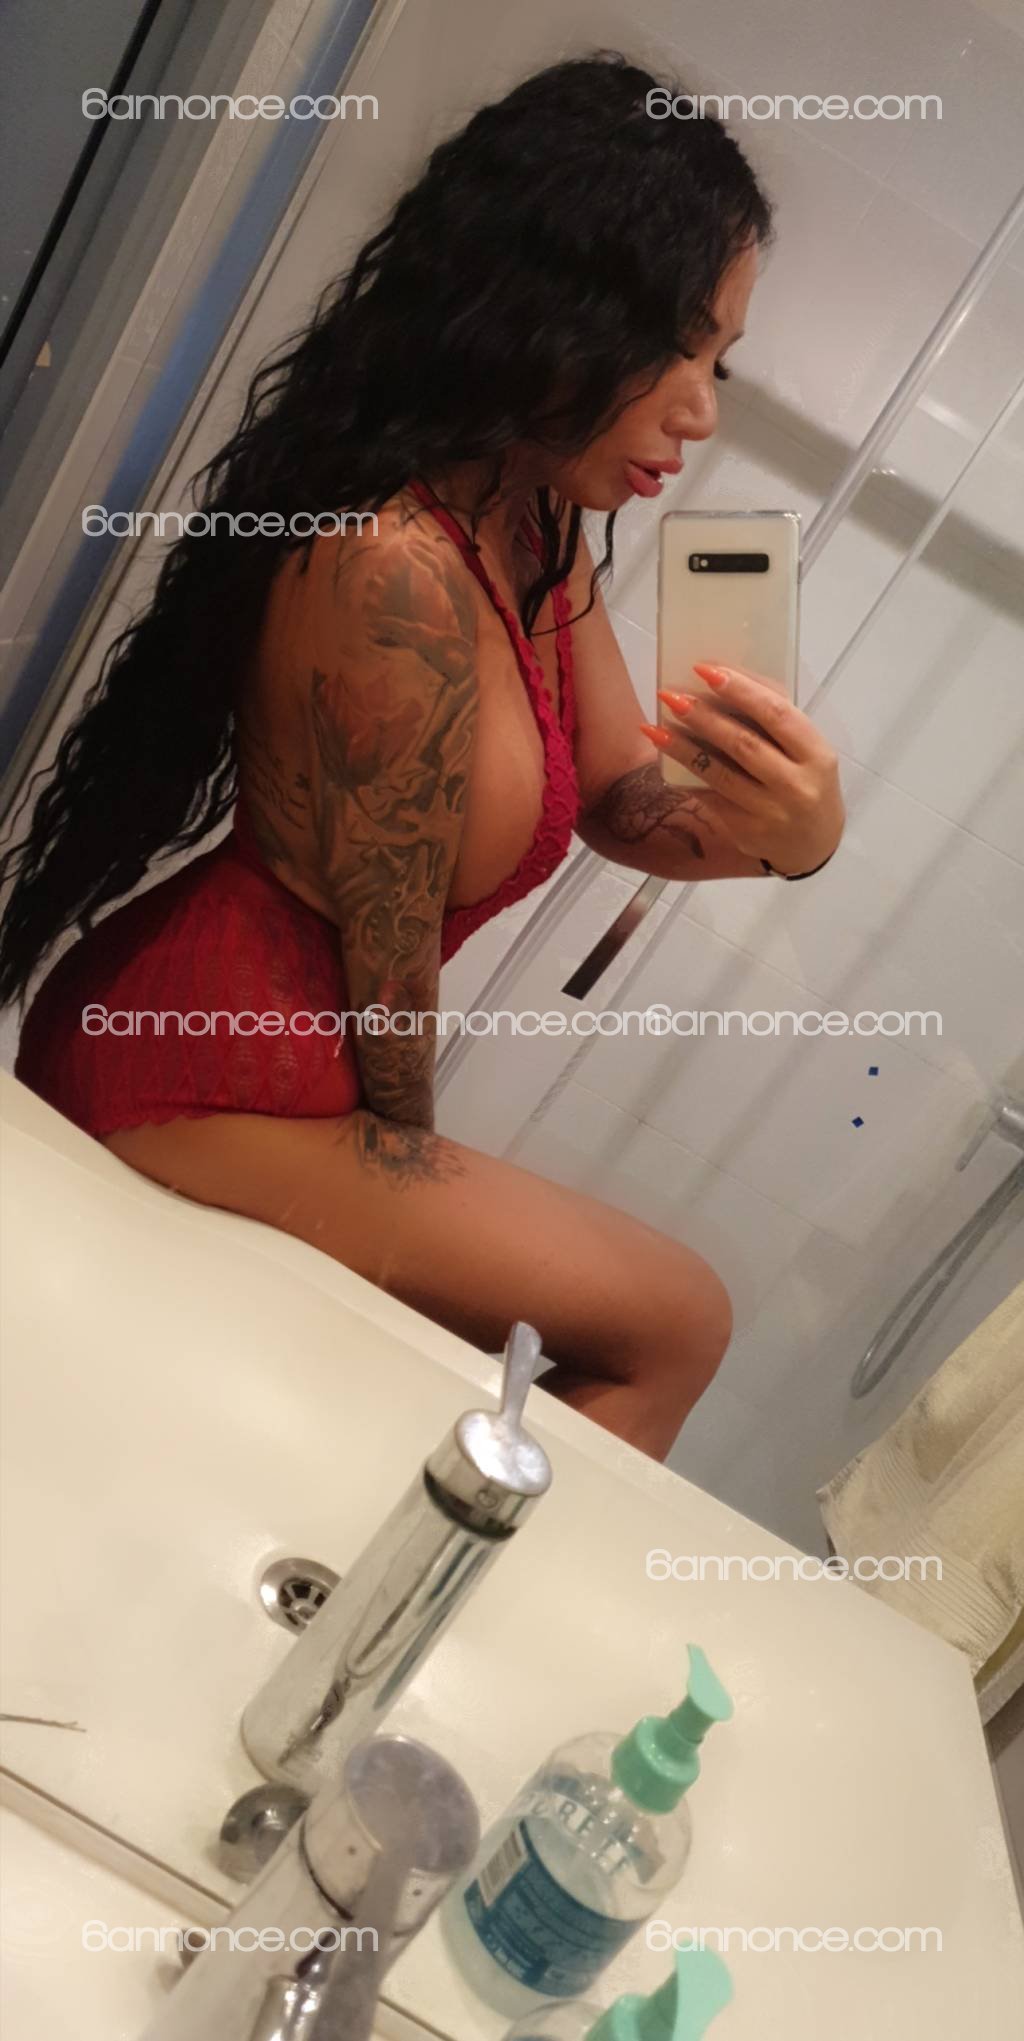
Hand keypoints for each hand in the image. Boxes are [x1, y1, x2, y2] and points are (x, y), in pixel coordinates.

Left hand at [650, 662, 843, 876]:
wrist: (814, 843)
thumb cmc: (806, 780)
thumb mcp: (808, 751)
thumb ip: (777, 722)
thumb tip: (726, 683)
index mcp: (817, 755)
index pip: (776, 715)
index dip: (740, 690)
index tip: (706, 670)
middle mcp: (796, 785)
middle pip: (742, 744)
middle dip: (703, 716)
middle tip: (671, 695)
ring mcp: (770, 812)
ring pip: (719, 774)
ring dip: (683, 748)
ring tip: (656, 728)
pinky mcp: (746, 831)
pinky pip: (710, 797)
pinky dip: (686, 776)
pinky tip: (666, 758)